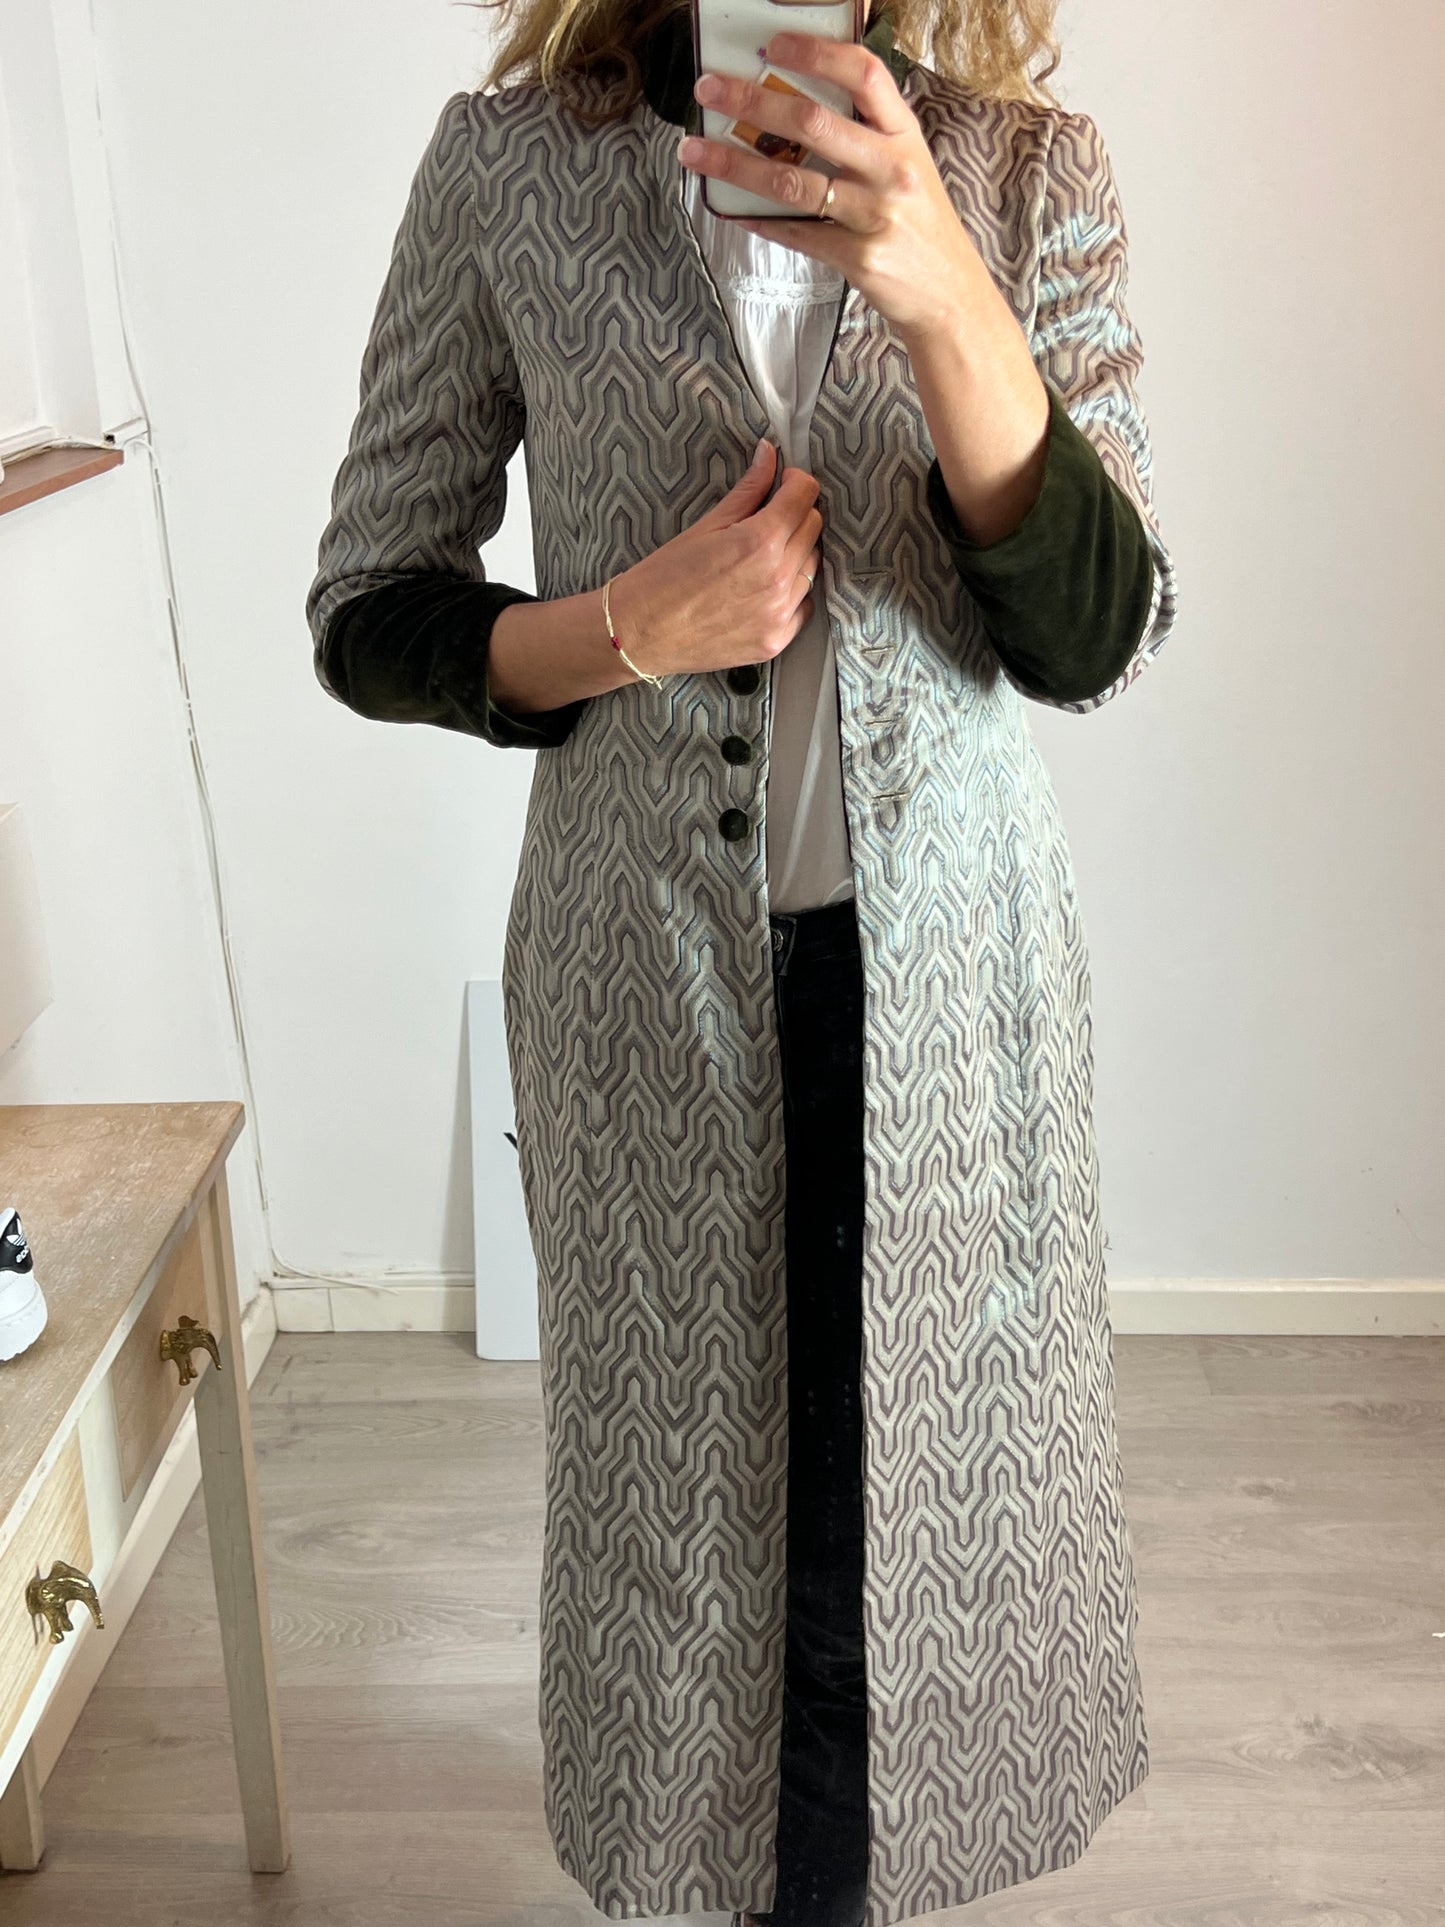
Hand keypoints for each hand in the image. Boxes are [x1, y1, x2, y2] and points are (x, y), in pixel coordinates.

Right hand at [608, 441, 822, 679]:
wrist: (638, 634)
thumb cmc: (663, 576)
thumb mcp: (705, 526)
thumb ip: (747, 491)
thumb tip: (770, 454)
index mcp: (759, 542)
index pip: (804, 496)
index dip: (796, 482)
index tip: (784, 483)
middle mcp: (777, 579)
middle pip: (813, 529)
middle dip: (796, 515)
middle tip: (769, 519)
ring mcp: (779, 614)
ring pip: (812, 567)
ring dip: (796, 555)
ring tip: (761, 559)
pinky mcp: (776, 641)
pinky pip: (804, 606)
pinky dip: (792, 593)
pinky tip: (764, 590)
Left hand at [678, 30, 981, 334]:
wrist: (950, 297)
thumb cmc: (921, 228)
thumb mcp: (909, 168)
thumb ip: (867, 136)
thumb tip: (798, 108)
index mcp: (905, 136)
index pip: (864, 74)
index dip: (817, 52)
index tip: (774, 45)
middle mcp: (893, 170)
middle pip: (813, 121)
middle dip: (752, 101)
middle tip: (710, 90)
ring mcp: (876, 216)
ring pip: (792, 182)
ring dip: (734, 164)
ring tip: (696, 152)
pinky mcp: (859, 259)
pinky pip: (798, 234)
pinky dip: (762, 222)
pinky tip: (735, 212)